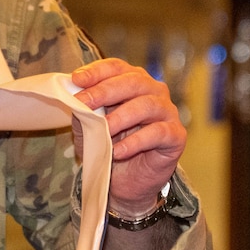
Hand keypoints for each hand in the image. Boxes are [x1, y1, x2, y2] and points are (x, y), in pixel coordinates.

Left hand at [70, 58, 185, 216]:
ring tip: (104, 131)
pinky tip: (118, 151)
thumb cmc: (109, 147)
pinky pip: (158, 133)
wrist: (124, 183)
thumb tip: (74, 99)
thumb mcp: (89, 128)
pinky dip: (135, 141)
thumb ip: (83, 111)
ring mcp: (167, 112)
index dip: (97, 71)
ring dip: (121, 117)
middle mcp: (154, 92)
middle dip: (105, 91)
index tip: (76, 80)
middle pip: (133, 81)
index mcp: (132, 82)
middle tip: (85, 103)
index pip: (117, 67)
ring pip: (148, 105)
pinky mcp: (176, 136)